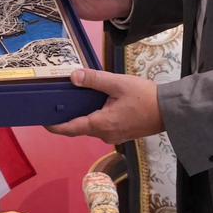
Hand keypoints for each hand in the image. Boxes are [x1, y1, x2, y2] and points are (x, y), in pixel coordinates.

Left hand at [45, 69, 162, 143]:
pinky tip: (95, 103)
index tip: (43, 121)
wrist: (169, 111)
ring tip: (73, 99)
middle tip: (56, 103)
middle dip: (68, 117)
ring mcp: (114, 136)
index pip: (71, 129)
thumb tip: (73, 77)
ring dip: (83, 115)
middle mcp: (105, 134)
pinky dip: (94, 116)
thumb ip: (94, 80)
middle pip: (80, 127)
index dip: (55, 126)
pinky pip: (102, 126)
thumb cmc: (145, 97)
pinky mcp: (122, 133)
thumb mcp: (118, 83)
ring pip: (91, 126)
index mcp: (101, 124)